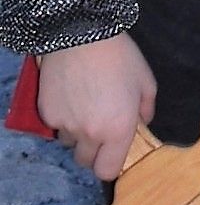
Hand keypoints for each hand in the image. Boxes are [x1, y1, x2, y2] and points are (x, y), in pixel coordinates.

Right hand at [35, 35, 156, 183]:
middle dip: (92, 150)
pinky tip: (69, 94)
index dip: (109, 164)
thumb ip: (147, 108)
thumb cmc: (120, 57)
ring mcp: (65, 125)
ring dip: (76, 132)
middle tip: (98, 126)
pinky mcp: (47, 113)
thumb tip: (143, 121)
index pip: (107, 171)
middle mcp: (90, 133)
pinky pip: (55, 125)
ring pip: (68, 142)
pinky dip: (61, 116)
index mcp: (118, 130)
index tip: (111, 152)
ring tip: (83, 105)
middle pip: (85, 161)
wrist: (82, 34)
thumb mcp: (146, 81)